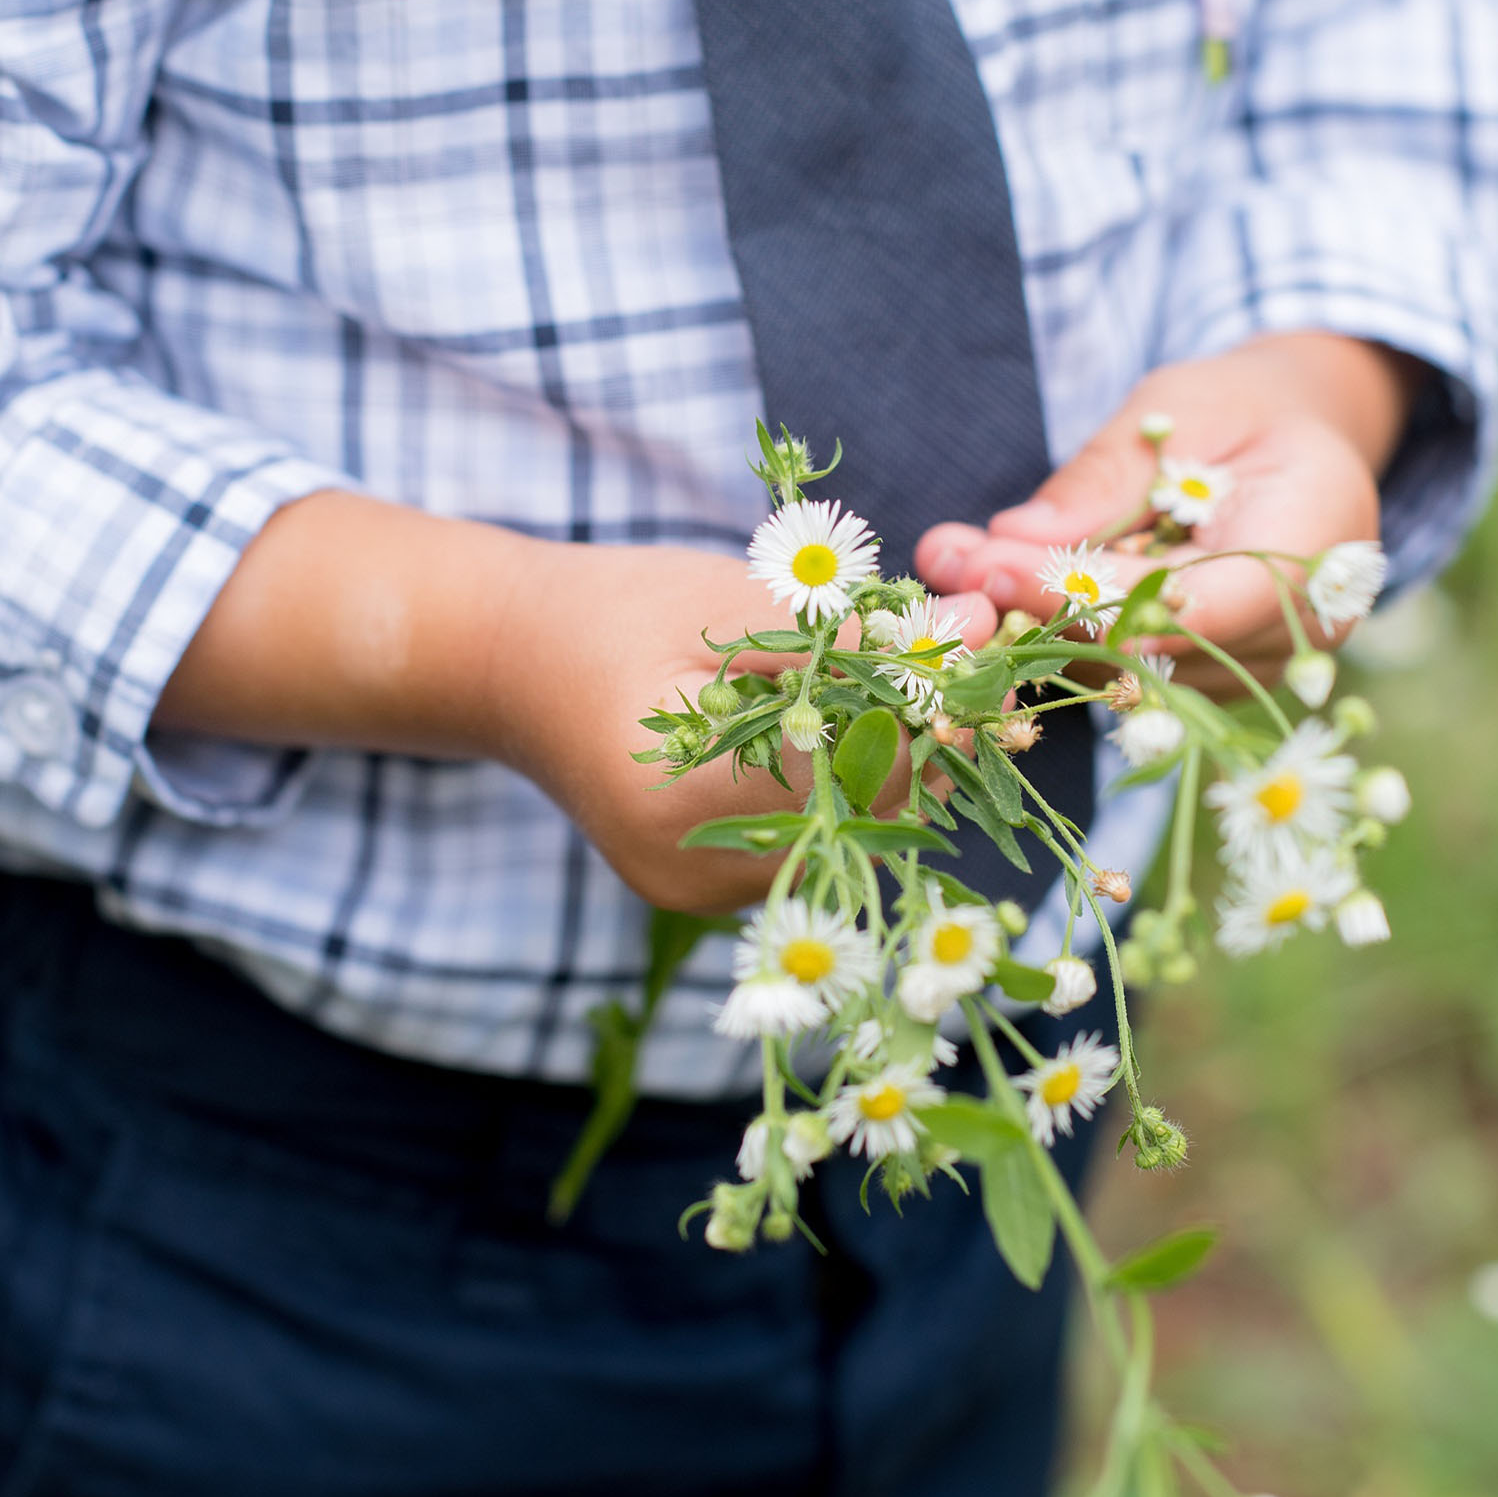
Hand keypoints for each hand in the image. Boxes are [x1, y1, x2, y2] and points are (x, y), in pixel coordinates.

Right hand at [154, 492, 996, 915]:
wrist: (508, 664)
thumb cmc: (615, 609)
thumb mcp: (739, 598)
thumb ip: (857, 628)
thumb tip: (980, 635)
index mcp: (679, 800)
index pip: (858, 772)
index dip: (938, 714)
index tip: (989, 658)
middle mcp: (691, 875)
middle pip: (866, 819)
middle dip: (934, 741)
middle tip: (984, 667)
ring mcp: (697, 898)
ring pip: (851, 839)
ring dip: (902, 765)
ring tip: (933, 689)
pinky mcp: (706, 894)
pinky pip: (815, 844)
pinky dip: (852, 787)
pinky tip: (870, 731)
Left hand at [914, 334, 1417, 697]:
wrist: (1298, 442)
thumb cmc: (1245, 408)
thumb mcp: (1184, 407)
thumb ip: (1112, 474)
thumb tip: (1014, 536)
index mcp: (1313, 553)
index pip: (1190, 607)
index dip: (1085, 596)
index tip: (991, 564)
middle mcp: (1289, 636)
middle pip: (1143, 648)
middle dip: (1031, 604)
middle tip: (942, 560)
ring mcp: (1246, 670)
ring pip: (1118, 667)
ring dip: (1023, 619)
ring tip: (946, 560)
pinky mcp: (1200, 680)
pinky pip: (1116, 666)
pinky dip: (1046, 626)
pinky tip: (981, 580)